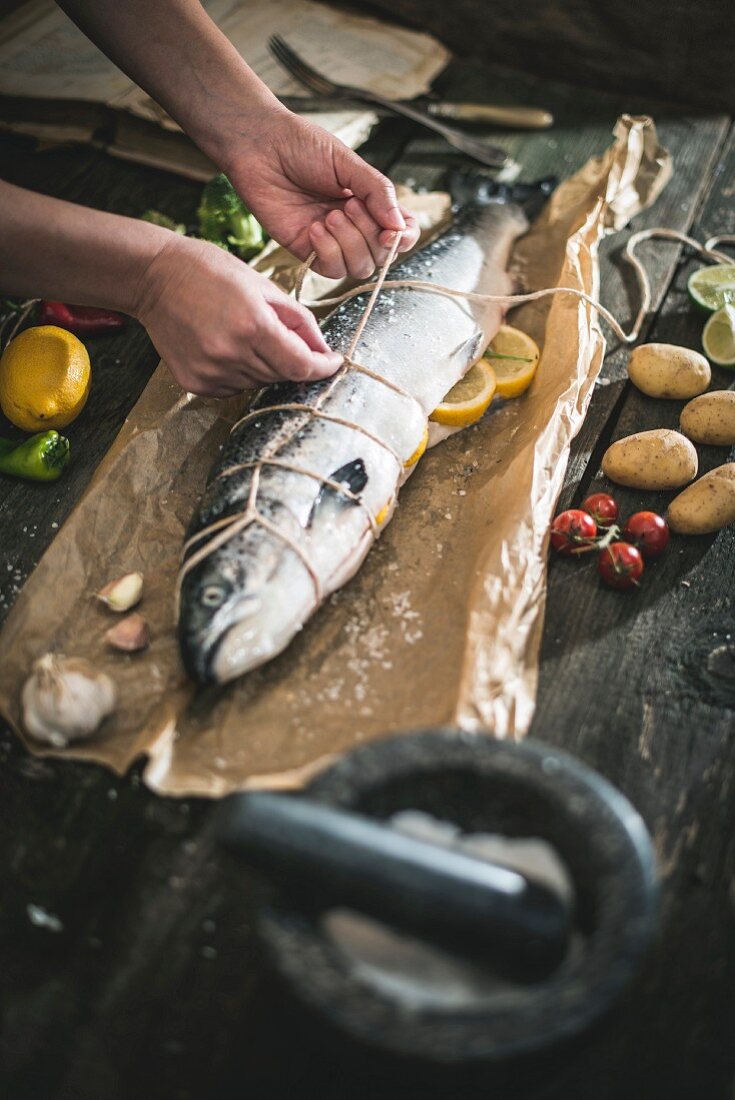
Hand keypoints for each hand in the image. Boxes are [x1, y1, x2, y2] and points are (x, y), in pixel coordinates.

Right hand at [134, 234, 341, 395]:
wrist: (153, 277)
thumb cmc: (210, 271)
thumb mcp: (262, 285)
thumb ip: (298, 320)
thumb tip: (323, 350)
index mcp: (253, 325)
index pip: (302, 365)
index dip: (323, 368)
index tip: (333, 363)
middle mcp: (231, 354)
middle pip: (282, 375)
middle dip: (292, 359)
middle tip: (279, 333)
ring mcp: (211, 372)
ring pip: (259, 383)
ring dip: (265, 365)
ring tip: (244, 334)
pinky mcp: (195, 383)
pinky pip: (234, 388)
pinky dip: (240, 373)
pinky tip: (226, 346)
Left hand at [227, 109, 419, 279]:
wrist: (261, 146)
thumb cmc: (302, 146)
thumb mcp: (348, 163)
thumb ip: (378, 193)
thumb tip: (400, 226)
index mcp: (369, 203)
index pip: (400, 234)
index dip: (403, 239)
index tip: (392, 231)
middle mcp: (354, 226)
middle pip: (380, 256)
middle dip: (369, 234)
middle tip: (349, 205)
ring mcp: (331, 240)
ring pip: (358, 267)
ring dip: (349, 243)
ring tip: (330, 215)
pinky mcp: (306, 250)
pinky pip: (330, 269)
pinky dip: (328, 250)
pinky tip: (314, 227)